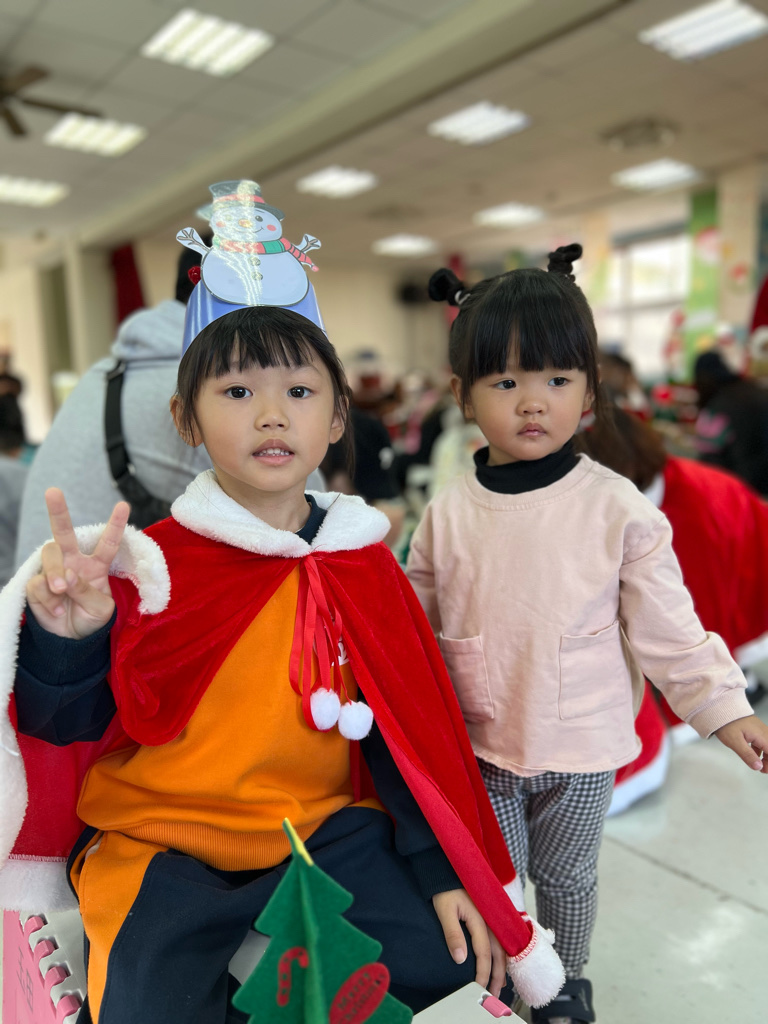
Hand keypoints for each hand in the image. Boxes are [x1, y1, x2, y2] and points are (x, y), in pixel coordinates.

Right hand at [25, 488, 129, 638]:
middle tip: (53, 491)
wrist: (71, 639)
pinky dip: (48, 599)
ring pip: (49, 555)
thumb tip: (68, 577)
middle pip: (63, 532)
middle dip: (58, 511)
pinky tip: (57, 610)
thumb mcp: (101, 610)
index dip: (115, 525)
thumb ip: (88, 593)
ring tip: (62, 590)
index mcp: (97, 565)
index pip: (108, 542)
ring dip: (55, 573)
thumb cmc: (91, 619)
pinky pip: (38, 584)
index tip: (123, 505)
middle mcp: (74, 562)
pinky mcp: (37, 585)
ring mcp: (54, 571)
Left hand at [432, 888, 506, 997]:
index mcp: (480, 920)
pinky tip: (499, 963)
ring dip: (501, 967)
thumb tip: (460, 959)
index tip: (478, 988)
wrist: (448, 870)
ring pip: (502, 948)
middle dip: (497, 976)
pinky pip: (499, 940)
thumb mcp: (445, 911)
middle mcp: (490, 921)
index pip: (484, 953)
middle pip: (498, 953)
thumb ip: (453, 934)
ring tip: (499, 985)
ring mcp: (491, 918)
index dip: (482, 973)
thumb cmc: (445, 890)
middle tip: (494, 995)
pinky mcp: (489, 916)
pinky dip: (501, 955)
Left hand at [714, 714, 767, 772]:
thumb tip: (758, 767)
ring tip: (760, 765)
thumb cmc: (726, 723)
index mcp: (761, 735)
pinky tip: (755, 754)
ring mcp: (759, 729)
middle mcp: (763, 731)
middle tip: (763, 770)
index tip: (764, 770)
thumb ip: (747, 755)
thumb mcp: (734, 742)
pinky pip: (763, 740)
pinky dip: (761, 749)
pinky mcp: (755, 728)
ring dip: (767, 755)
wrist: (719, 708)